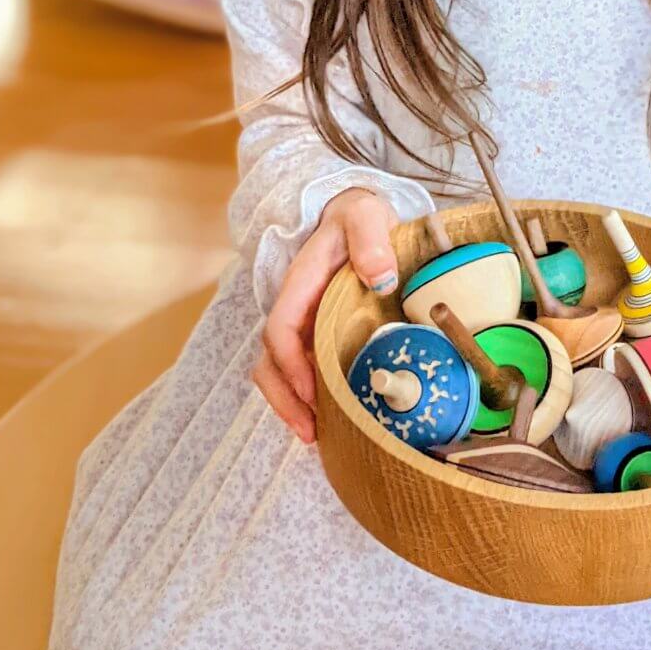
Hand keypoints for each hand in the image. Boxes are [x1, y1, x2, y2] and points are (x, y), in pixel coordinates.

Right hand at [253, 188, 399, 443]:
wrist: (355, 213)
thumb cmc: (359, 214)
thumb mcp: (366, 215)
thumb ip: (369, 239)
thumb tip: (379, 277)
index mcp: (301, 283)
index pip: (281, 329)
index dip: (291, 364)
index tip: (311, 394)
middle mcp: (295, 307)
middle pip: (271, 360)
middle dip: (285, 399)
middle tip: (310, 433)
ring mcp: (304, 323)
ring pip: (279, 370)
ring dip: (291, 405)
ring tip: (315, 436)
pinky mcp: (317, 334)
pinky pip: (302, 369)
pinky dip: (308, 396)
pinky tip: (330, 419)